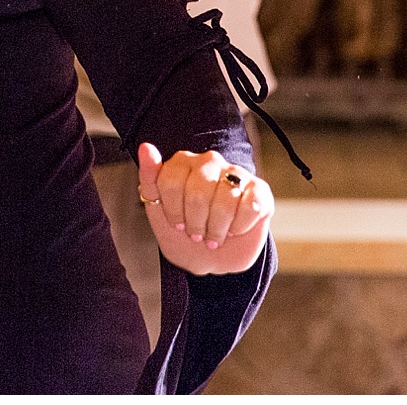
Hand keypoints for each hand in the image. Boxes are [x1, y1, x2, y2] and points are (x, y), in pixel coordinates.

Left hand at [136, 141, 272, 275]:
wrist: (211, 260)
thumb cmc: (183, 233)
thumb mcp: (157, 210)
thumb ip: (149, 178)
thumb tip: (146, 147)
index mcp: (183, 162)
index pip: (172, 181)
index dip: (174, 211)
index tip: (177, 222)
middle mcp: (210, 162)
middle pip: (198, 192)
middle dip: (196, 223)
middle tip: (198, 233)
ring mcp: (237, 174)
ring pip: (225, 200)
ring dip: (217, 229)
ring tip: (214, 235)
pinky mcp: (260, 190)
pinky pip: (251, 206)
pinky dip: (240, 227)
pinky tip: (235, 230)